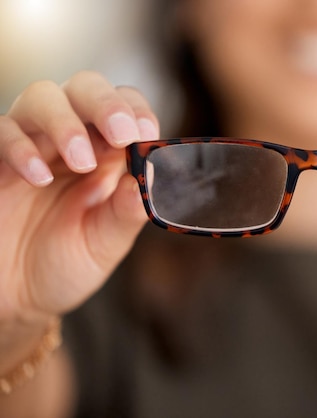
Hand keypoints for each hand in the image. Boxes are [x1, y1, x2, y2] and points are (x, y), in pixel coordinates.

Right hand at [0, 71, 158, 318]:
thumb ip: (127, 211)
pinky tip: (38, 177)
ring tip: (81, 162)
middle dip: (105, 103)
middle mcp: (70, 140)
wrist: (16, 296)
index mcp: (107, 155)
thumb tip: (152, 174)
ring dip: (65, 122)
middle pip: (85, 87)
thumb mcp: (105, 244)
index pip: (125, 108)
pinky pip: (1, 131)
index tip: (146, 132)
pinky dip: (20, 147)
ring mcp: (30, 146)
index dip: (136, 110)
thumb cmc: (65, 264)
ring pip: (41, 97)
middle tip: (121, 133)